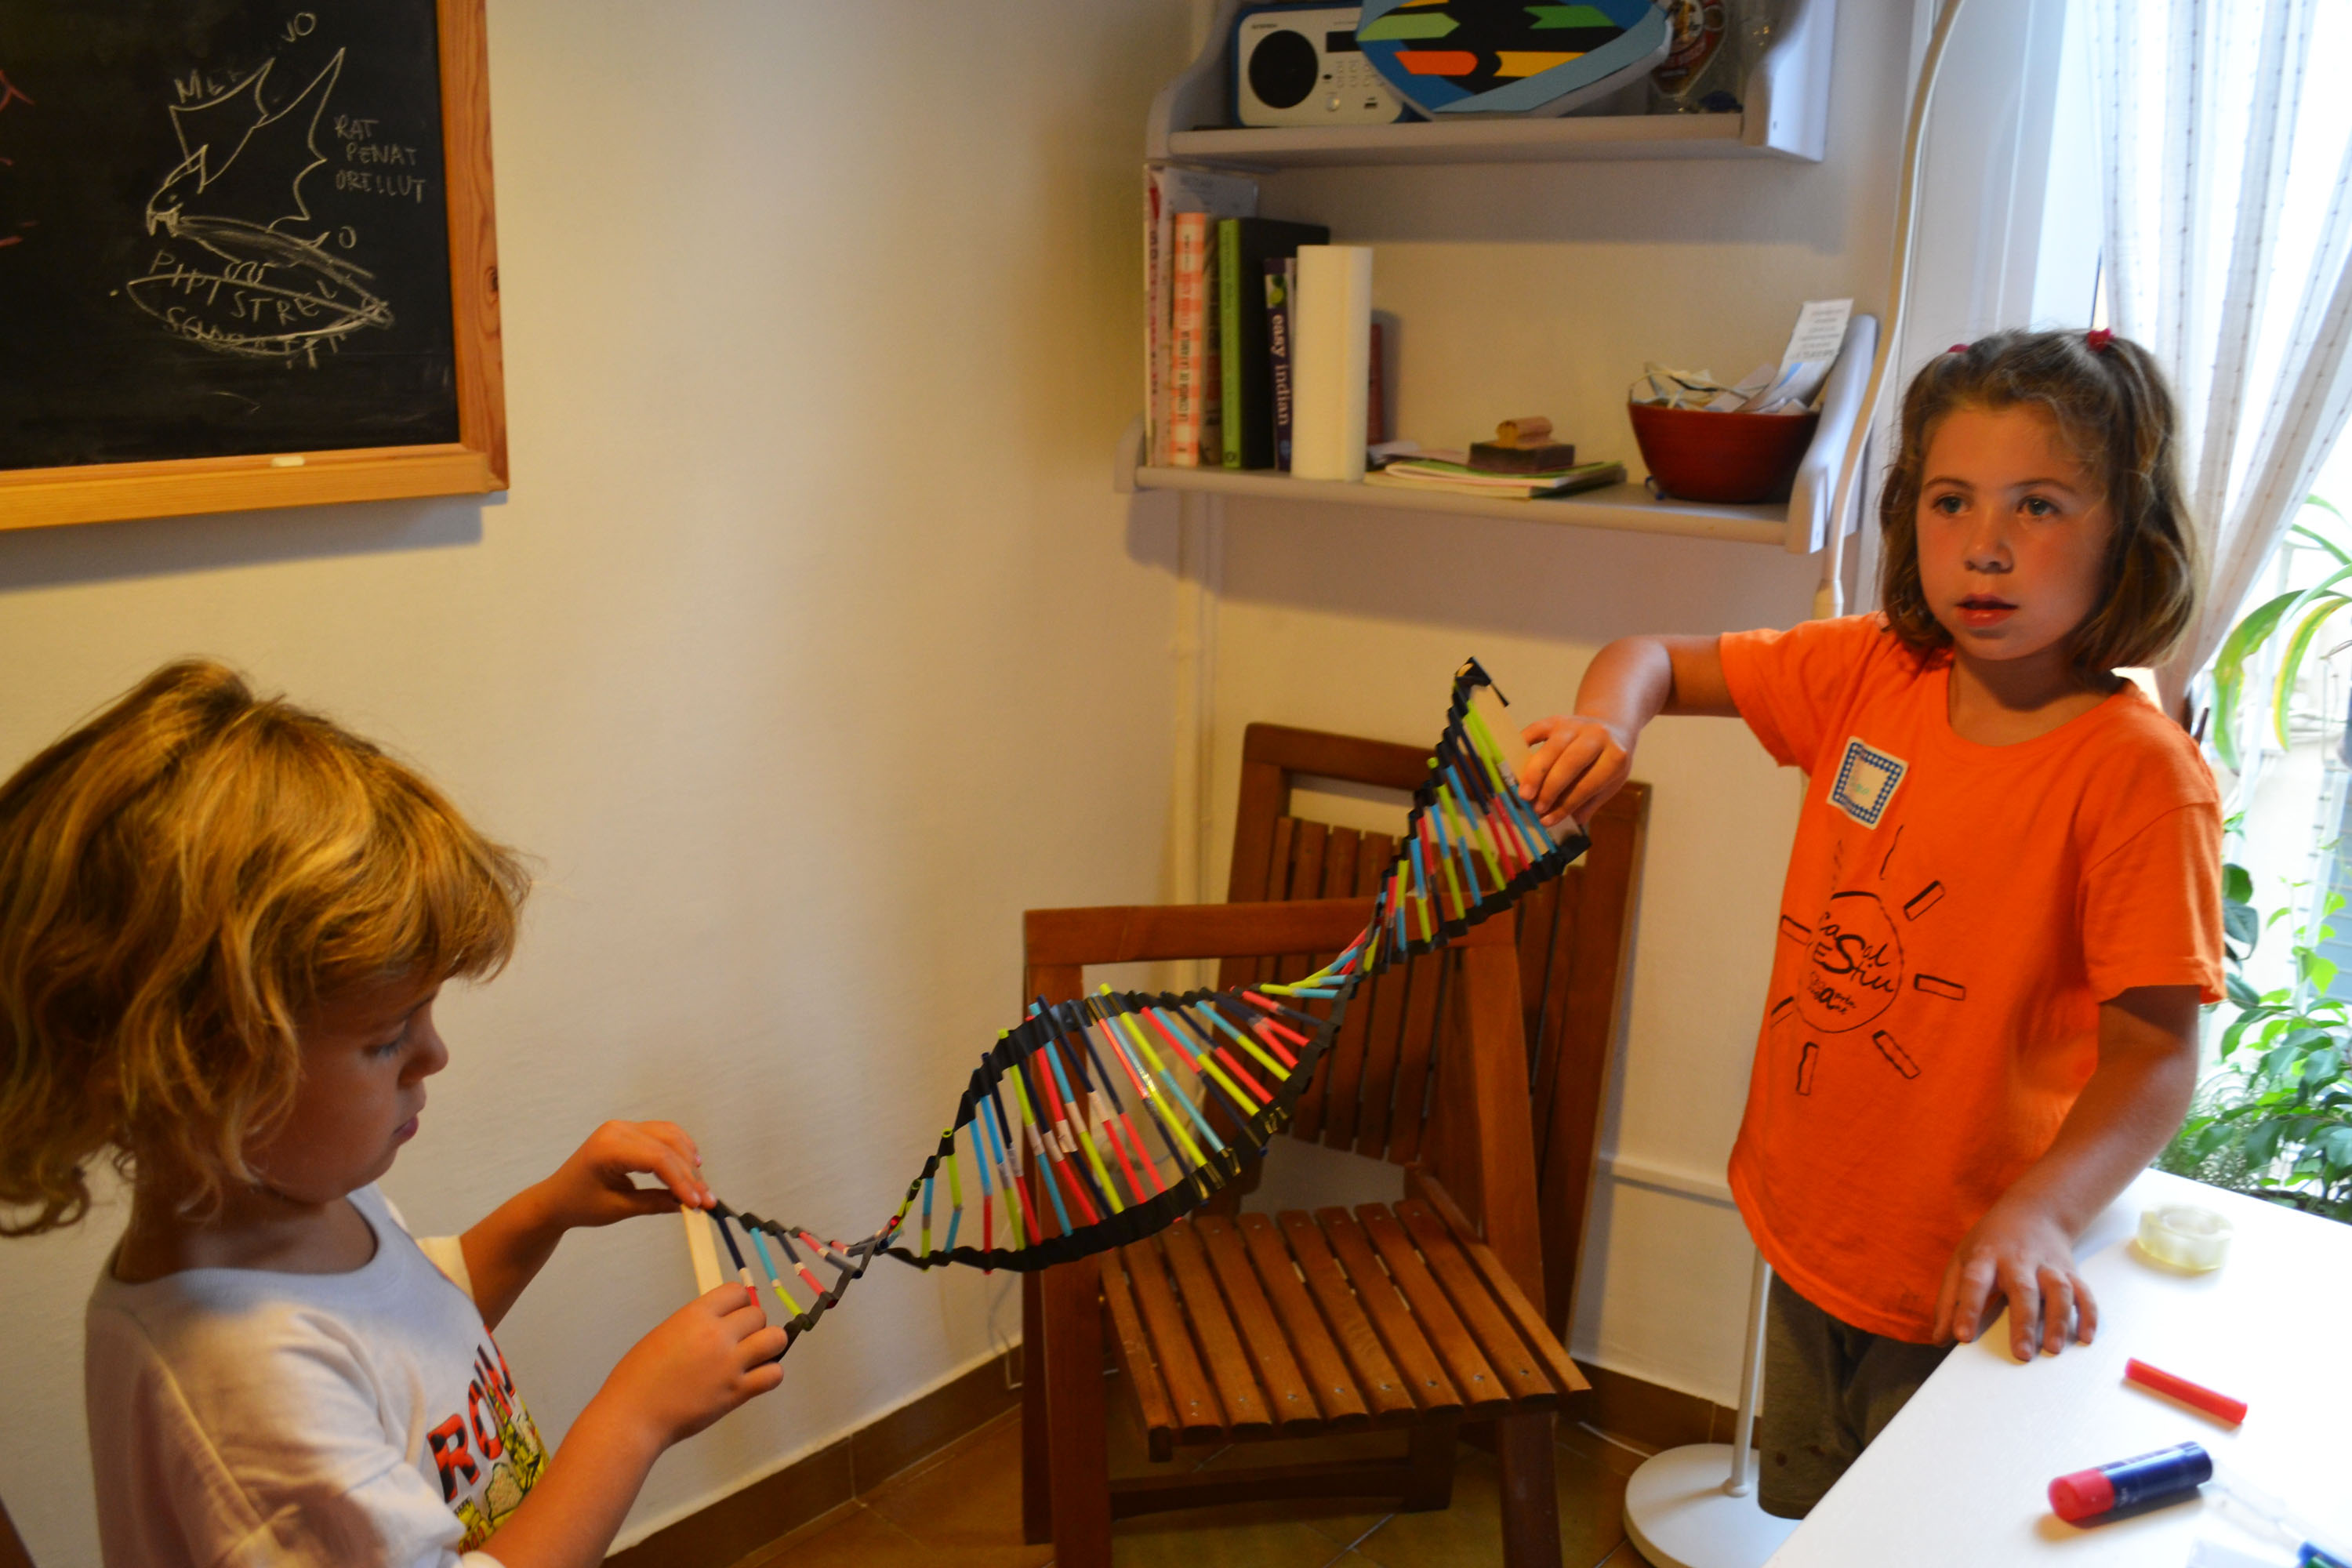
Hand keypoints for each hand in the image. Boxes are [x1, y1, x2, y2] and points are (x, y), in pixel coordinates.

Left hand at [539, 1121, 713, 1231]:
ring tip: (700, 1186)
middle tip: (705, 1200)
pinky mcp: (629, 1131)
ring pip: (670, 1135)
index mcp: (608, 1148)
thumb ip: (654, 1203)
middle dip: (689, 1175)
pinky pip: (662, 1133)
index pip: (656, 1159)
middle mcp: (617, 1130)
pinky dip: (680, 1148)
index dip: (681, 1180)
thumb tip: (687, 1205)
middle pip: (667, 1146)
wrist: (556, 1198)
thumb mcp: (618, 1208)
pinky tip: (691, 1165)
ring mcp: (623, 1127)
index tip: (697, 1204)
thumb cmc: (580, 1204)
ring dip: (688, 1159)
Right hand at [600, 1284, 787, 1448]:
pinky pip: (774, 1374)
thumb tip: (722, 1324)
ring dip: (768, 1346)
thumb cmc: (638, 1378)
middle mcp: (717, 1335)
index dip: (738, 1304)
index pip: (737, 1292)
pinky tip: (754, 1379)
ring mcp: (730, 1364)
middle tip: (738, 1343)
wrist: (632, 1416)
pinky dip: (770, 1374)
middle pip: (758, 1315)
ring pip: (775, 1339)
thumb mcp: (664, 1334)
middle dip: (751, 1327)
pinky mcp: (737, 1392)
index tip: (731, 1318)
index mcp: (695, 1315)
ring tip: (754, 1358)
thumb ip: (695, 1325)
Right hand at [1516, 714, 1634, 829]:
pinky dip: (1523, 745)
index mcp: (1615, 756)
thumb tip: (1563, 822)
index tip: (1548, 820)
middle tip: (1535, 807)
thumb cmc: (1608, 763)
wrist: (1612, 730)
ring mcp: (1575, 725)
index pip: (1588, 784)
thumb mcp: (1609, 784)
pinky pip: (1535, 730)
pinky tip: (1513, 763)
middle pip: (1570, 762)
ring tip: (1524, 794)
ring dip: (1535, 773)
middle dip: (1550, 787)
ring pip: (1552, 747)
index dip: (1567, 804)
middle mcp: (1597, 736)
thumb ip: (1588, 803)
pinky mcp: (1557, 719)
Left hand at [1933, 1200, 2097, 1360]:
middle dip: (2022, 1322)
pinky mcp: (2070, 1270)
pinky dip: (2088, 1314)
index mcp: (1985, 1256)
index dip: (1967, 1309)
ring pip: (2057, 1290)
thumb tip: (1938, 1338)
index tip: (1962, 1337)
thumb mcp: (1961, 1261)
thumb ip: (1948, 1300)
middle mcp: (2018, 1259)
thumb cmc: (1990, 1243)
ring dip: (2058, 1320)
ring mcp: (2048, 1264)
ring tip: (2053, 1349)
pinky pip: (2083, 1292)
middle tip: (2021, 1354)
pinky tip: (2085, 1337)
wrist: (2034, 1210)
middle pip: (2022, 1289)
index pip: (1974, 1282)